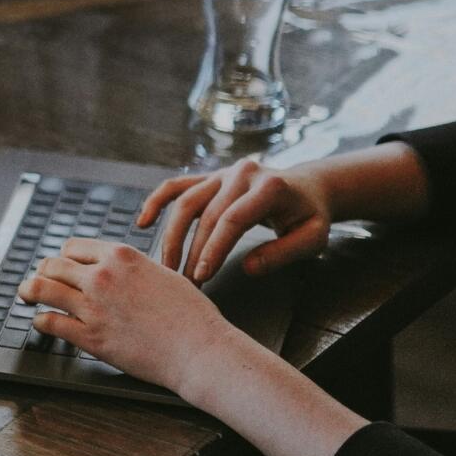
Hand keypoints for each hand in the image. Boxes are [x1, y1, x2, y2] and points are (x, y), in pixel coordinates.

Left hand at [20, 239, 250, 394]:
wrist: (200, 350)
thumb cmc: (191, 316)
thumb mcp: (163, 274)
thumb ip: (133, 268)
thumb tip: (118, 268)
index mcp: (121, 256)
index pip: (73, 247)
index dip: (65, 257)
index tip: (63, 266)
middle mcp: (102, 276)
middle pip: (52, 264)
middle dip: (44, 272)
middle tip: (39, 280)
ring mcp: (93, 306)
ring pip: (41, 288)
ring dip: (29, 291)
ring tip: (27, 295)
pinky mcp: (89, 336)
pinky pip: (49, 322)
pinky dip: (40, 321)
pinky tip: (42, 323)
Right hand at [142, 157, 332, 282]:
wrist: (308, 187)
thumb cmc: (310, 215)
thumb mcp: (312, 237)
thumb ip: (283, 253)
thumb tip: (247, 268)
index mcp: (269, 186)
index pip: (233, 219)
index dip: (214, 248)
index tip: (203, 276)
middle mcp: (241, 173)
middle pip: (206, 214)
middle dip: (193, 250)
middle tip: (186, 282)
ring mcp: (222, 173)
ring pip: (185, 201)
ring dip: (172, 235)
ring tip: (167, 265)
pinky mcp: (209, 177)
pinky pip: (176, 186)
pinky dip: (157, 201)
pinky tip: (143, 222)